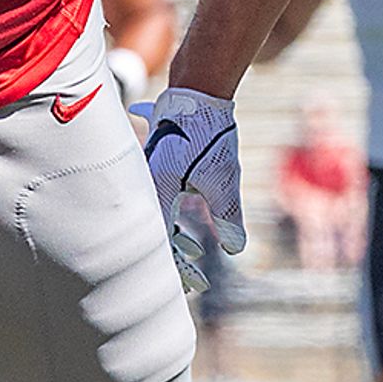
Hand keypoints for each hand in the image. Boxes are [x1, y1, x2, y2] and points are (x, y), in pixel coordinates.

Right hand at [144, 87, 247, 291]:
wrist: (196, 95)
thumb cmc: (209, 136)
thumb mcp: (224, 180)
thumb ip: (228, 216)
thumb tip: (235, 249)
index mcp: (159, 195)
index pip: (166, 245)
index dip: (182, 270)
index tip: (198, 285)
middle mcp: (147, 189)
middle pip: (157, 236)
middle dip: (174, 259)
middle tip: (192, 278)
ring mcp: (148, 177)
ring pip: (157, 218)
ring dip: (174, 237)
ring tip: (193, 250)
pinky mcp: (155, 166)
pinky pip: (158, 200)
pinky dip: (171, 215)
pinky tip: (183, 219)